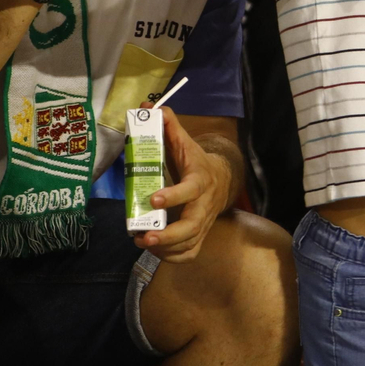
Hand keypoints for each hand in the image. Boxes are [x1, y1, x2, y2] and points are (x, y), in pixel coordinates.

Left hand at [135, 107, 233, 262]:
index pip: (190, 190)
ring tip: (142, 241)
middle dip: (168, 235)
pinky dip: (172, 257)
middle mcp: (203, 205)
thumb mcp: (185, 142)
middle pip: (191, 227)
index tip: (153, 199)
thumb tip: (150, 108)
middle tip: (144, 237)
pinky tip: (155, 250)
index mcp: (200, 181)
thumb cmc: (196, 161)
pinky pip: (189, 254)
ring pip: (189, 244)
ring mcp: (203, 223)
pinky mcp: (200, 236)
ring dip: (165, 249)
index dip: (173, 196)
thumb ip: (169, 127)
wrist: (222, 179)